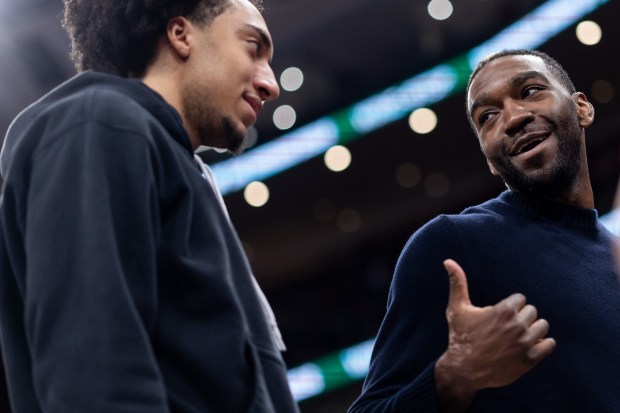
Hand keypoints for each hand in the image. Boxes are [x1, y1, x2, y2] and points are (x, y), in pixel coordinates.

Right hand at [434, 259, 555, 411]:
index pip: (521, 299)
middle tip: (507, 327)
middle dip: (521, 317)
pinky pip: (549, 345)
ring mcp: (525, 343)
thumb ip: (458, 283)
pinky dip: (542, 344)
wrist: (463, 369)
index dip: (509, 307)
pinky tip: (528, 345)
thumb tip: (448, 261)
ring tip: (518, 335)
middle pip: (532, 312)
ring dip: (533, 329)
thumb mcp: (457, 308)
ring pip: (542, 326)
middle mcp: (517, 326)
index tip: (499, 315)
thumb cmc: (460, 336)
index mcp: (503, 311)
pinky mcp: (530, 360)